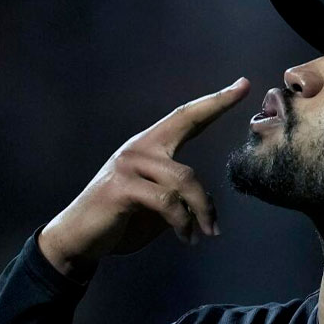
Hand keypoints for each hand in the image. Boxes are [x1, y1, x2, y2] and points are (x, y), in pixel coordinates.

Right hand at [38, 77, 249, 279]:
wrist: (78, 239)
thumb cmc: (120, 220)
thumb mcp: (157, 205)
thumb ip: (179, 194)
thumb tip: (206, 202)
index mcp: (149, 146)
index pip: (185, 117)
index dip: (214, 101)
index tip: (242, 84)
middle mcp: (138, 147)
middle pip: (186, 123)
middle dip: (217, 106)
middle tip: (244, 92)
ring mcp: (128, 165)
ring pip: (184, 178)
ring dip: (202, 210)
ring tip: (207, 233)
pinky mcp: (121, 187)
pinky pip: (168, 202)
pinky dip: (183, 222)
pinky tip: (187, 238)